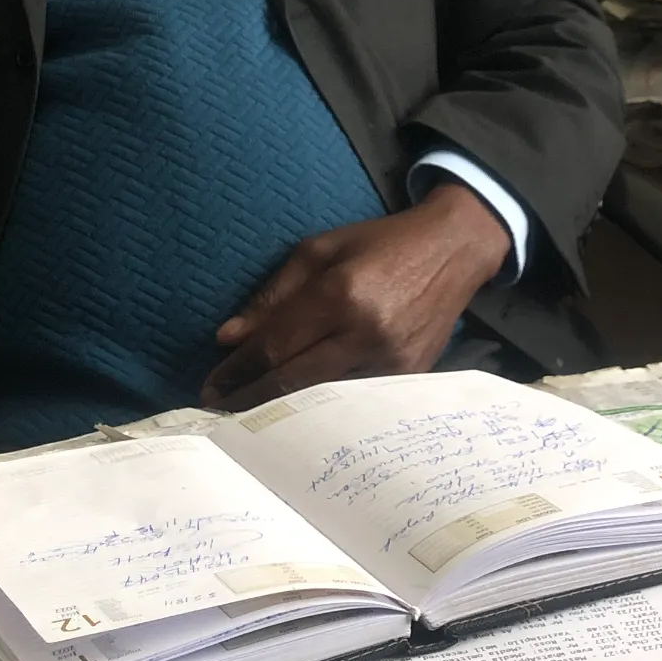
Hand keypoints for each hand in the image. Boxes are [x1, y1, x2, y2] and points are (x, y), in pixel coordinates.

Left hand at [200, 183, 509, 410]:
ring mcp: (392, 361)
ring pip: (322, 399)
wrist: (452, 250)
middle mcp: (366, 333)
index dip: (238, 371)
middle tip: (217, 411)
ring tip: (247, 417)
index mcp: (341, 294)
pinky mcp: (410, 377)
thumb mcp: (319, 250)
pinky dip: (322, 409)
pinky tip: (296, 414)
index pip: (276, 346)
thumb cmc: (379, 244)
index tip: (209, 387)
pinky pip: (355, 401)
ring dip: (282, 410)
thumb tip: (227, 337)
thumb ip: (272, 295)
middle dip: (250, 399)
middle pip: (294, 382)